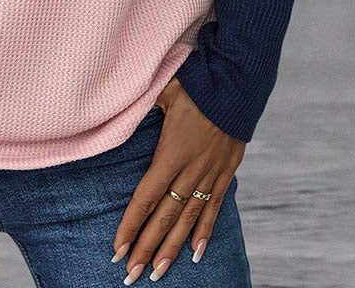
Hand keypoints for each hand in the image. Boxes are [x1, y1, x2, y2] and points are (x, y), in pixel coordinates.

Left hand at [112, 76, 244, 281]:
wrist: (236, 85)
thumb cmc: (195, 86)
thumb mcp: (163, 92)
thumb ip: (142, 106)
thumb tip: (118, 108)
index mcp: (171, 153)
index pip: (146, 196)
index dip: (131, 224)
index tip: (117, 248)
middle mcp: (190, 170)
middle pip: (165, 217)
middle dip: (146, 248)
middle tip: (131, 275)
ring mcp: (209, 175)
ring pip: (188, 220)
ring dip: (171, 249)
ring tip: (157, 273)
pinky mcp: (224, 174)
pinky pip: (213, 208)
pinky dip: (204, 232)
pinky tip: (195, 254)